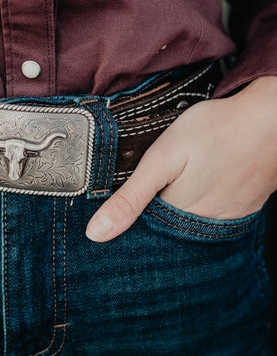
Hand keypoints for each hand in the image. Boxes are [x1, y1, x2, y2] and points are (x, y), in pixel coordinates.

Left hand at [86, 76, 276, 241]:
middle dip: (150, 220)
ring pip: (189, 226)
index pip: (141, 236)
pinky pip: (212, 218)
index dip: (126, 224)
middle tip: (146, 193)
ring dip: (176, 214)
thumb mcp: (162, 159)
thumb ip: (130, 197)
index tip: (115, 213)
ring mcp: (226, 219)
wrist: (270, 119)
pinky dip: (199, 207)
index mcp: (176, 218)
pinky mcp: (242, 209)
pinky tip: (197, 186)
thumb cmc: (217, 131)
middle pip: (166, 234)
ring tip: (173, 186)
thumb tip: (96, 234)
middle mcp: (202, 227)